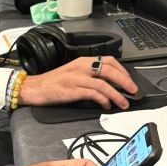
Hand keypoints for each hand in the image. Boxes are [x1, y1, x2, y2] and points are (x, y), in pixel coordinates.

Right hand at [19, 56, 136, 110]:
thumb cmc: (51, 83)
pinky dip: (104, 100)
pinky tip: (106, 105)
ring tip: (123, 103)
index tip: (128, 79)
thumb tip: (106, 84)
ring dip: (117, 95)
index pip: (108, 60)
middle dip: (124, 81)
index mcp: (82, 62)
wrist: (34, 88)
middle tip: (132, 91)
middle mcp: (81, 68)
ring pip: (104, 84)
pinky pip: (94, 94)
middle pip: (109, 70)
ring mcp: (77, 79)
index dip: (122, 70)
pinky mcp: (73, 90)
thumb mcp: (72, 73)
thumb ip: (88, 75)